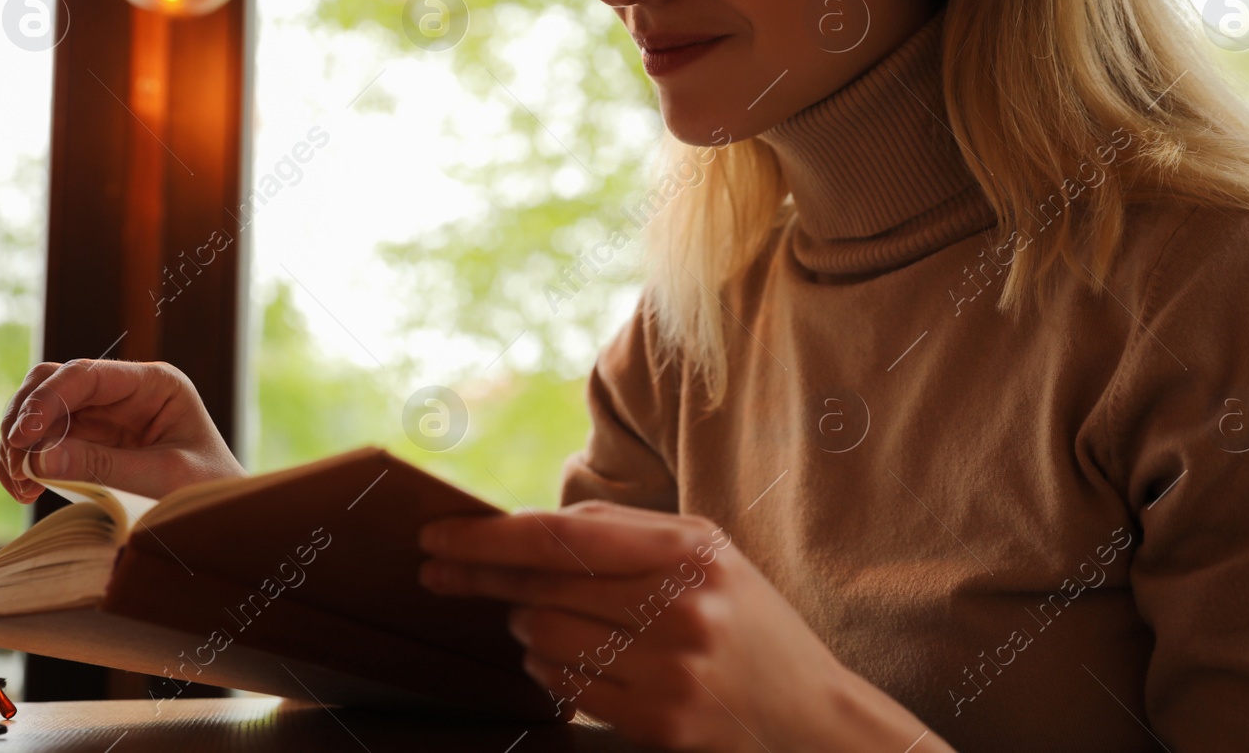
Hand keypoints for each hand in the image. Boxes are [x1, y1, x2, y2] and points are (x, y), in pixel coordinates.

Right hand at [0, 359, 244, 502]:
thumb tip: (40, 457)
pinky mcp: (88, 440)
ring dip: (19, 444)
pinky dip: (26, 461)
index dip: (46, 400)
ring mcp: (103, 414)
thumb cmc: (206, 489)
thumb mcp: (163, 478)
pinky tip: (25, 490)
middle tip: (18, 467)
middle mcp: (124, 391)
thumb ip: (104, 467)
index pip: (85, 375)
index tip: (23, 438)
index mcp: (154, 384)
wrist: (218, 515)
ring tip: (21, 486)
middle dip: (25, 420)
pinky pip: (42, 440)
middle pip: (52, 383)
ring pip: (38, 410)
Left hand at [417, 500, 949, 751]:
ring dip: (523, 631)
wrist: (813, 717)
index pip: (561, 538)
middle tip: (446, 575)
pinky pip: (569, 691)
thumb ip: (628, 533)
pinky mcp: (662, 724)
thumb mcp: (707, 553)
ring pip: (546, 643)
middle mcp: (680, 607)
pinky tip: (559, 660)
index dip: (488, 539)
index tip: (436, 537)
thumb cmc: (748, 621)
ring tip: (535, 622)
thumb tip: (537, 525)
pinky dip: (549, 671)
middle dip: (488, 584)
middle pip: (542, 592)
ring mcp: (672, 671)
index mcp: (689, 551)